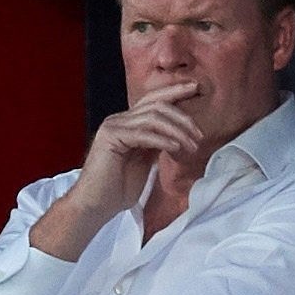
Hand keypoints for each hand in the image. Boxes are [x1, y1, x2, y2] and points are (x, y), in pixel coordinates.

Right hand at [64, 81, 202, 219]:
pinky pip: (143, 133)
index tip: (195, 88)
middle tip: (199, 134)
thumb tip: (177, 135)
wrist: (96, 205)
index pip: (153, 101)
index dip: (175, 92)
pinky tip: (176, 147)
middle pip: (156, 105)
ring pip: (152, 117)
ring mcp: (113, 126)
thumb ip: (156, 144)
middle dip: (182, 116)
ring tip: (192, 146)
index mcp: (127, 123)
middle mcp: (119, 120)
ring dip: (177, 130)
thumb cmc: (118, 188)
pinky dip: (162, 139)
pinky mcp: (110, 138)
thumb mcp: (145, 161)